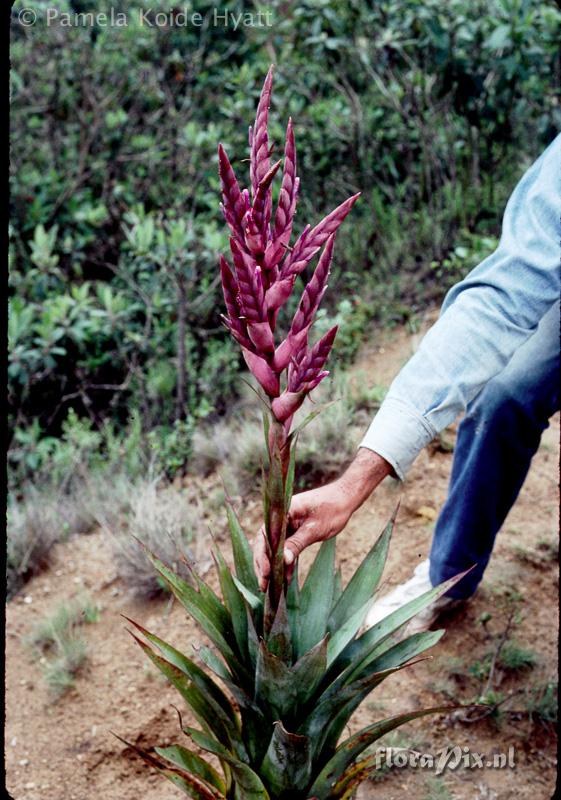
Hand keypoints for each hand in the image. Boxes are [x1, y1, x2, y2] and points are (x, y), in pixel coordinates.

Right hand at [253, 449, 391, 590]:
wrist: (345, 499)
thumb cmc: (332, 509)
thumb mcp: (315, 528)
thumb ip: (298, 543)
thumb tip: (284, 561)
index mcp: (282, 511)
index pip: (265, 535)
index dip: (262, 555)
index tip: (265, 572)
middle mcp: (280, 518)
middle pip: (265, 543)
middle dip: (263, 565)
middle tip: (263, 585)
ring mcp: (286, 525)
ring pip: (273, 548)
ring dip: (272, 566)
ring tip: (270, 587)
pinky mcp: (294, 531)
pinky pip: (285, 548)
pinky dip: (285, 562)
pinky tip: (285, 578)